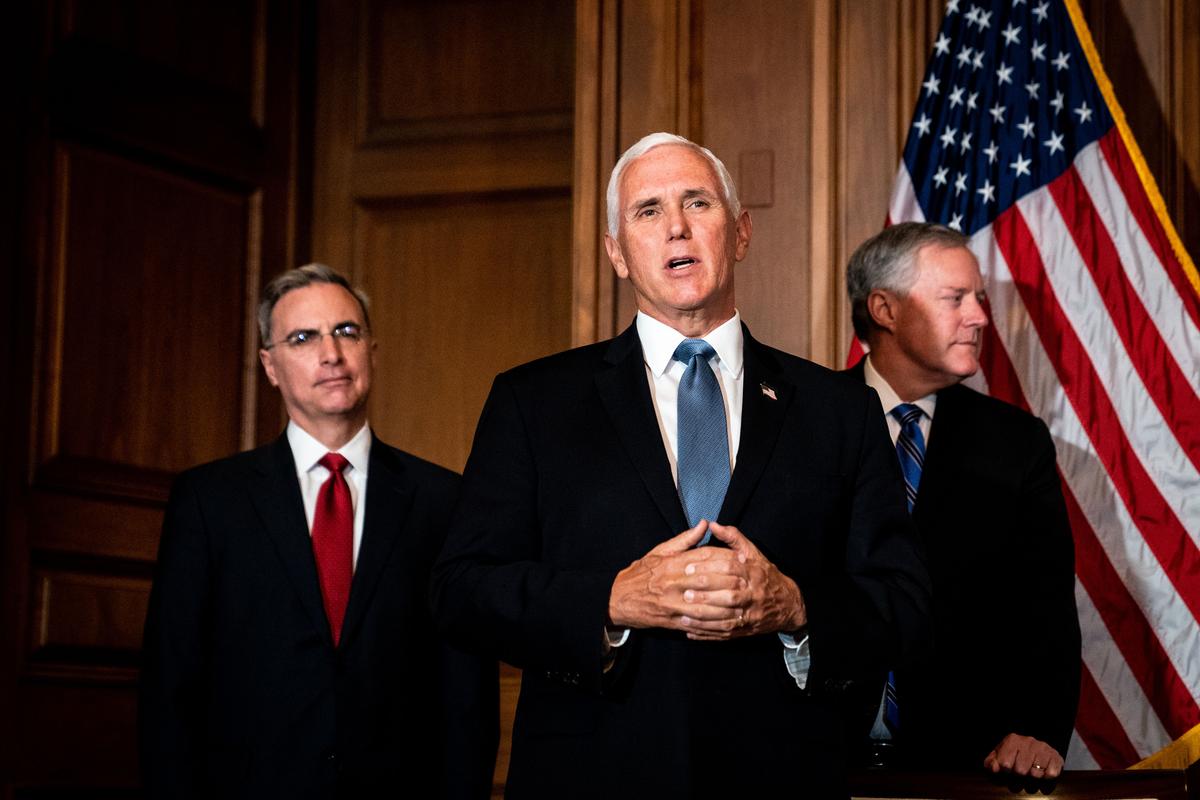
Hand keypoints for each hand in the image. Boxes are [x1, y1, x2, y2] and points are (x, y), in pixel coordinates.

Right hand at [608, 521, 746, 630]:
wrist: (619, 598)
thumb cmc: (641, 573)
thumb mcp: (660, 551)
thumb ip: (685, 540)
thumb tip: (704, 523)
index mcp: (671, 563)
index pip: (702, 557)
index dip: (724, 557)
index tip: (742, 558)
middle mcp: (672, 582)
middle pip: (706, 579)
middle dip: (729, 581)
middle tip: (749, 581)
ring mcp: (672, 603)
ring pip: (704, 604)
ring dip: (725, 605)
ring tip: (743, 604)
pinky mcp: (671, 620)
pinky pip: (696, 623)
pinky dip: (712, 624)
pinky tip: (727, 623)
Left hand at [679, 522, 806, 640]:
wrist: (787, 604)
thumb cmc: (765, 574)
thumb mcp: (752, 553)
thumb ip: (732, 537)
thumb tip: (712, 524)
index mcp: (753, 573)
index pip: (730, 568)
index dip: (708, 567)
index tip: (688, 568)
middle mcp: (753, 594)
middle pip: (729, 595)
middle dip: (705, 594)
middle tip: (685, 592)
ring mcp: (750, 614)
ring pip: (727, 617)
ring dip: (704, 617)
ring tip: (684, 614)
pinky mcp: (745, 630)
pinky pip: (725, 633)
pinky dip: (707, 633)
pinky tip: (690, 631)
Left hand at [983, 733, 1062, 777]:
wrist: (1035, 747)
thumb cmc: (1014, 754)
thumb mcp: (999, 756)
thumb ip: (991, 762)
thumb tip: (994, 768)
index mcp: (1013, 740)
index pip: (1005, 763)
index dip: (1006, 770)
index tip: (1008, 768)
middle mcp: (1029, 742)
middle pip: (1021, 771)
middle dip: (1019, 774)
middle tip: (1021, 770)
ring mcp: (1043, 748)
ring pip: (1035, 773)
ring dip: (1032, 776)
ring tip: (1031, 770)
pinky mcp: (1056, 757)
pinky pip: (1051, 774)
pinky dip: (1046, 776)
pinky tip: (1043, 771)